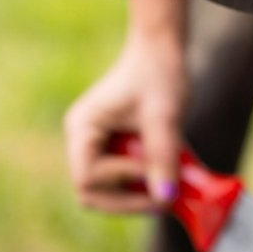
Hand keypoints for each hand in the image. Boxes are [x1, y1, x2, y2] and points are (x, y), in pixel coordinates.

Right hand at [64, 0, 188, 212]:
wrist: (161, 50)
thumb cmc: (159, 73)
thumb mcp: (164, 115)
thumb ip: (162, 156)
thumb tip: (164, 198)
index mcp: (83, 128)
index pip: (87, 178)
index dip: (120, 183)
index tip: (153, 173)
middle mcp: (82, 139)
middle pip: (94, 192)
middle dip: (129, 200)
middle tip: (166, 201)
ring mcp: (96, 144)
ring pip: (108, 190)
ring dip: (138, 193)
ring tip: (170, 188)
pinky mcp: (112, 147)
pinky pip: (122, 178)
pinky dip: (143, 181)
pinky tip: (168, 175)